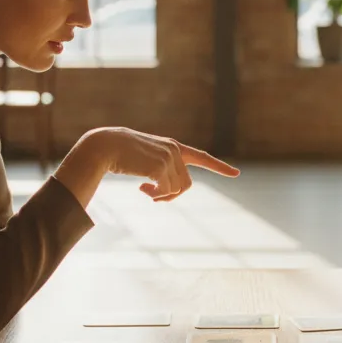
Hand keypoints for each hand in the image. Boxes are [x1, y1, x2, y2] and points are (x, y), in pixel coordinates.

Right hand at [77, 127, 239, 201]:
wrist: (105, 146)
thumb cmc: (120, 153)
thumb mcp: (145, 157)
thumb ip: (160, 166)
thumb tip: (168, 190)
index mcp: (173, 146)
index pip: (201, 156)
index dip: (219, 166)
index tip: (236, 173)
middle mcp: (175, 150)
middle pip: (185, 184)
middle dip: (169, 195)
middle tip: (149, 195)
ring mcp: (169, 157)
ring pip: (176, 190)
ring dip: (161, 196)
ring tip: (144, 191)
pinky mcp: (160, 167)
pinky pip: (165, 191)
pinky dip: (155, 196)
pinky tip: (140, 189)